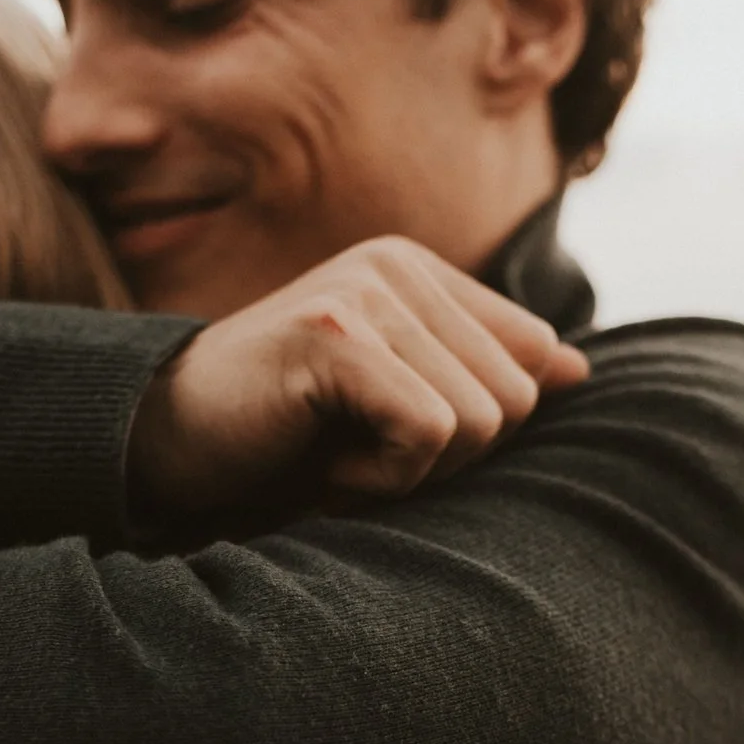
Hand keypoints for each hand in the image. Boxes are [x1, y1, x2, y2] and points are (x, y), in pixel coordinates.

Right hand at [128, 236, 592, 515]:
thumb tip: (578, 370)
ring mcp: (365, 292)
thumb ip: (481, 374)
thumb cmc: (283, 439)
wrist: (165, 447)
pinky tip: (320, 462)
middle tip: (357, 451)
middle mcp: (397, 265)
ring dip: (409, 473)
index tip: (388, 436)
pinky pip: (428, 433)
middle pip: (514, 400)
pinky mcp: (337, 333)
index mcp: (419, 271)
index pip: (531, 361)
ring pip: (479, 421)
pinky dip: (380, 479)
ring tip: (333, 451)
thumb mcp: (397, 403)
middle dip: (445, 458)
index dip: (473, 431)